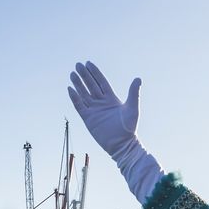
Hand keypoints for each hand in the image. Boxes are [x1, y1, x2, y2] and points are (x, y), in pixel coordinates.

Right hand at [67, 62, 163, 202]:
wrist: (122, 144)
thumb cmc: (129, 127)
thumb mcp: (133, 108)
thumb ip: (134, 93)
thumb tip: (138, 78)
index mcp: (111, 98)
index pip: (101, 82)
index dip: (95, 73)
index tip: (88, 63)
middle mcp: (101, 103)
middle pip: (90, 85)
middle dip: (84, 75)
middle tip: (78, 65)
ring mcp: (94, 110)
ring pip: (83, 94)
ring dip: (78, 84)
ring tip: (72, 74)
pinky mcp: (88, 119)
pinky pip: (79, 106)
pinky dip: (74, 98)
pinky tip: (70, 89)